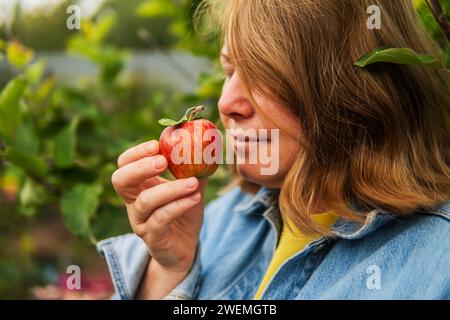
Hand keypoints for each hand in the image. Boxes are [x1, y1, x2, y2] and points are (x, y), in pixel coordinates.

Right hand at [111, 140, 206, 297]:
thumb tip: (207, 147)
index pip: (124, 164)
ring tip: (193, 182)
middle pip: (121, 180)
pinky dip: (179, 205)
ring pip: (145, 201)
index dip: (136, 153)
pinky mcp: (152, 237)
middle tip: (163, 161)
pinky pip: (161, 219)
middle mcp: (133, 202)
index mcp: (139, 186)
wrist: (184, 249)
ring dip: (170, 189)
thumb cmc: (184, 214)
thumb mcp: (190, 189)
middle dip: (140, 167)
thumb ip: (195, 170)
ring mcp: (140, 221)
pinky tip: (195, 198)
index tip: (157, 144)